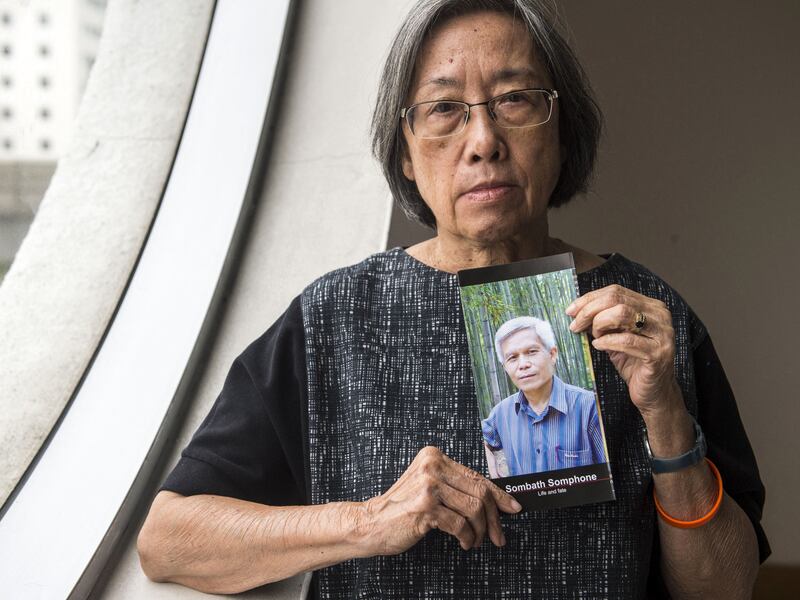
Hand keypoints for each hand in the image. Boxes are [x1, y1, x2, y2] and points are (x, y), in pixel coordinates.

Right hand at [358, 446, 521, 555]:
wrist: (371, 523)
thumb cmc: (402, 509)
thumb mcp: (429, 489)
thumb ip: (456, 488)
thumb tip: (495, 500)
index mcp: (434, 457)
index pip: (476, 476)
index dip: (499, 494)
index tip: (513, 507)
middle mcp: (432, 466)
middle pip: (480, 492)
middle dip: (495, 518)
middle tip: (499, 536)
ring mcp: (428, 485)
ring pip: (474, 509)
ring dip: (480, 531)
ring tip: (475, 541)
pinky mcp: (426, 506)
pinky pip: (461, 525)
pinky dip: (467, 538)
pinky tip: (464, 542)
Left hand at [566, 284, 680, 416]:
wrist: (653, 393)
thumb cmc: (634, 363)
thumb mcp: (616, 337)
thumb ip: (603, 321)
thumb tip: (576, 311)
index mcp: (650, 307)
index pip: (616, 292)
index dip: (589, 299)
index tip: (571, 310)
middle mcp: (659, 316)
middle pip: (616, 299)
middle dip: (589, 310)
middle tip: (575, 325)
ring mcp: (662, 334)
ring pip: (622, 314)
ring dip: (600, 324)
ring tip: (594, 337)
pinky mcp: (658, 353)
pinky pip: (627, 340)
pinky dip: (607, 341)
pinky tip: (599, 346)